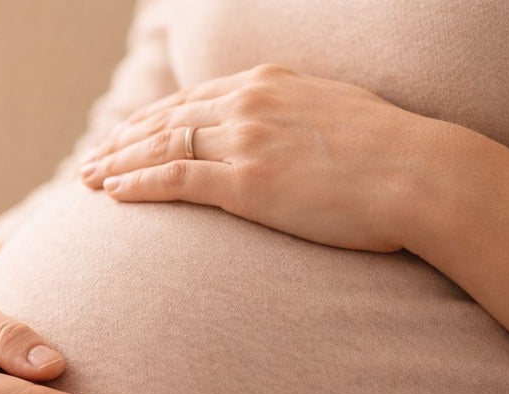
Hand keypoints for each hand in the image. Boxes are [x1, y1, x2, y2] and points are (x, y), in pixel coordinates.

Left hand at [79, 63, 458, 253]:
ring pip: (161, 145)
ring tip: (88, 181)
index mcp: (268, 83)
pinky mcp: (247, 182)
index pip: (191, 100)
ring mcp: (245, 140)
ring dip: (118, 164)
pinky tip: (114, 195)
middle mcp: (249, 102)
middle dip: (122, 141)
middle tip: (92, 161)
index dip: (151, 120)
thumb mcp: (338, 112)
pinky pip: (176, 179)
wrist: (420, 174)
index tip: (126, 137)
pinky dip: (139, 185)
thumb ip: (298, 114)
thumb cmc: (392, 153)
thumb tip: (286, 132)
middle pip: (165, 119)